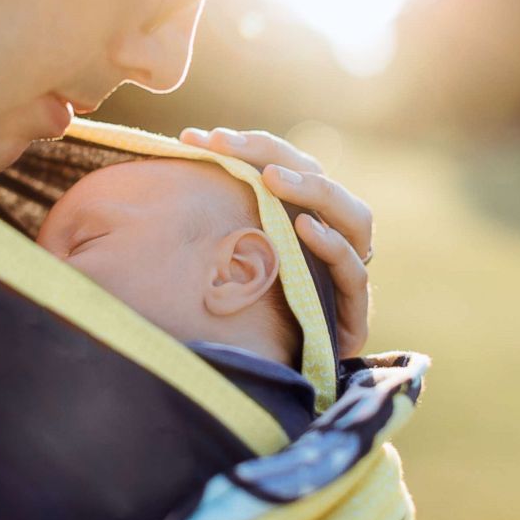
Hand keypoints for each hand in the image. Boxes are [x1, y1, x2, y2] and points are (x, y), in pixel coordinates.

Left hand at [179, 127, 370, 357]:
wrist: (248, 380)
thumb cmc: (218, 314)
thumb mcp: (201, 258)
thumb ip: (197, 220)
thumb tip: (164, 167)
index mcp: (298, 219)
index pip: (284, 165)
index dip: (248, 145)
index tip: (197, 138)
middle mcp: (328, 240)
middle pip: (318, 181)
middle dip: (274, 156)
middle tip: (228, 145)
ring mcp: (344, 275)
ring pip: (354, 218)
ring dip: (314, 192)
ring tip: (271, 179)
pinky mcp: (350, 316)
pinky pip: (354, 275)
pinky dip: (332, 248)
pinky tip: (304, 229)